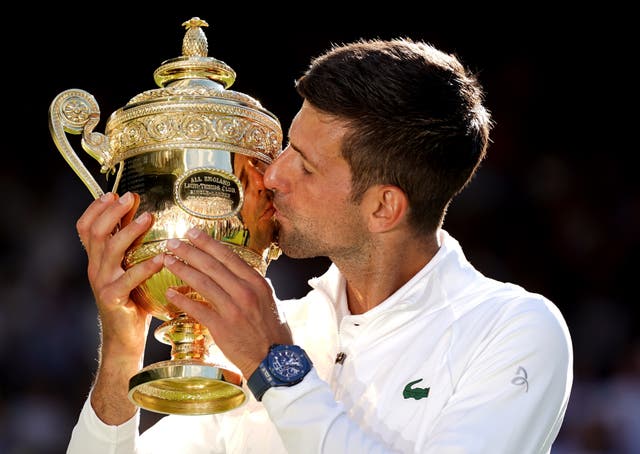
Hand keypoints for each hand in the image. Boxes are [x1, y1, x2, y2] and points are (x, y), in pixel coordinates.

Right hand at [76, 192, 162, 359]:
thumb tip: (144, 214)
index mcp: (97, 259)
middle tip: (130, 197)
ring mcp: (102, 283)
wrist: (124, 337)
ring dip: (130, 232)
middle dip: (112, 212)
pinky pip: (129, 278)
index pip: (85, 227)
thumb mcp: (129, 268)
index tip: (113, 193)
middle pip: (96, 233)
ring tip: (149, 218)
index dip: (95, 208)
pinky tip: (162, 258)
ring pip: (111, 250)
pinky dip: (146, 266)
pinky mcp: (113, 298)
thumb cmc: (133, 300)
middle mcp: (95, 268)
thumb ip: (132, 245)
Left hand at [163, 228, 291, 377]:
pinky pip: (197, 309)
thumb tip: (239, 270)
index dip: (208, 243)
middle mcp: (245, 292)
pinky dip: (182, 300)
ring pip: (202, 283)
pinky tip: (169, 292)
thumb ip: (253, 284)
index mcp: (257, 282)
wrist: (274, 360)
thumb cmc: (272, 330)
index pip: (229, 256)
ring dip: (182, 269)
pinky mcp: (222, 327)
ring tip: (166, 260)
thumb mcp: (269, 299)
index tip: (193, 233)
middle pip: (212, 265)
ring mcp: (233, 309)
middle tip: (172, 241)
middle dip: (190, 251)